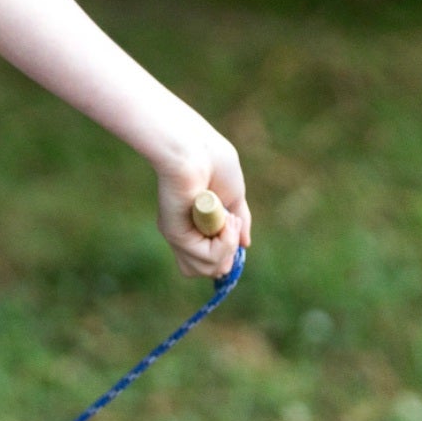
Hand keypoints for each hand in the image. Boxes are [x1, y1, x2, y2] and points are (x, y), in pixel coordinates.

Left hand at [153, 132, 252, 279]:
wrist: (197, 149)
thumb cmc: (214, 163)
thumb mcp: (234, 197)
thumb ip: (239, 223)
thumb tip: (245, 246)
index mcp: (196, 226)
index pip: (206, 262)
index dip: (225, 256)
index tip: (236, 233)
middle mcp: (184, 233)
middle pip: (206, 271)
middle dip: (229, 255)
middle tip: (232, 224)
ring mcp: (179, 235)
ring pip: (208, 269)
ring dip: (229, 248)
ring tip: (229, 220)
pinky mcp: (176, 234)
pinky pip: (206, 258)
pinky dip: (225, 242)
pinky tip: (226, 220)